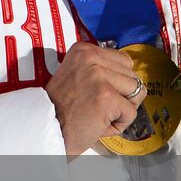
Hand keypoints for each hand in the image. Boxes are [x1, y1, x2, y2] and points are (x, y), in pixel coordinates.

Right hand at [45, 41, 146, 156]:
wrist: (44, 131)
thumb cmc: (62, 110)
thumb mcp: (76, 76)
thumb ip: (99, 69)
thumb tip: (130, 75)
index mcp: (84, 50)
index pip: (124, 60)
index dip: (117, 82)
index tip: (99, 93)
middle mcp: (91, 58)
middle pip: (133, 76)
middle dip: (122, 96)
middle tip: (99, 107)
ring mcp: (99, 76)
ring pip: (136, 92)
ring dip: (123, 110)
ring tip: (101, 115)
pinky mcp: (106, 97)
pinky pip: (131, 112)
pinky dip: (120, 124)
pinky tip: (100, 125)